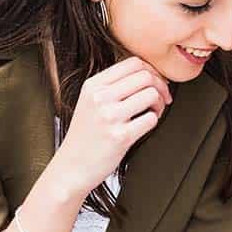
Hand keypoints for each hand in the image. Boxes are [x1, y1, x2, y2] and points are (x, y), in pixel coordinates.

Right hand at [53, 57, 172, 193]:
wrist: (70, 168)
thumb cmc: (85, 137)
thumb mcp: (89, 103)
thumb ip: (112, 86)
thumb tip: (148, 74)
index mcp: (92, 86)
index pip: (133, 62)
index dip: (152, 71)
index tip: (156, 83)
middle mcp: (99, 98)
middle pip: (145, 76)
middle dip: (161, 86)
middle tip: (162, 99)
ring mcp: (109, 116)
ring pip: (151, 94)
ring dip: (159, 104)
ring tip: (152, 113)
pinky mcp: (120, 136)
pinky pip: (151, 119)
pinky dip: (154, 121)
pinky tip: (144, 126)